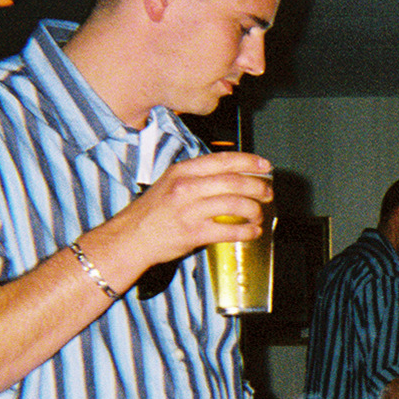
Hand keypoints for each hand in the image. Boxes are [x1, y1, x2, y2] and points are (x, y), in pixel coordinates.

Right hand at [87, 150, 272, 282]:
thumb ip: (197, 177)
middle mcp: (186, 187)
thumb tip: (231, 175)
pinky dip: (246, 231)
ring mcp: (190, 210)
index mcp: (182, 171)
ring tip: (259, 214)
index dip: (249, 161)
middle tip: (268, 193)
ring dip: (254, 210)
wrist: (130, 238)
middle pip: (234, 182)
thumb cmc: (152, 212)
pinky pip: (229, 230)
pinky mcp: (193, 233)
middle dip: (258, 187)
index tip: (265, 166)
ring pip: (235, 204)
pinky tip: (252, 232)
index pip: (223, 160)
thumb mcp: (170, 183)